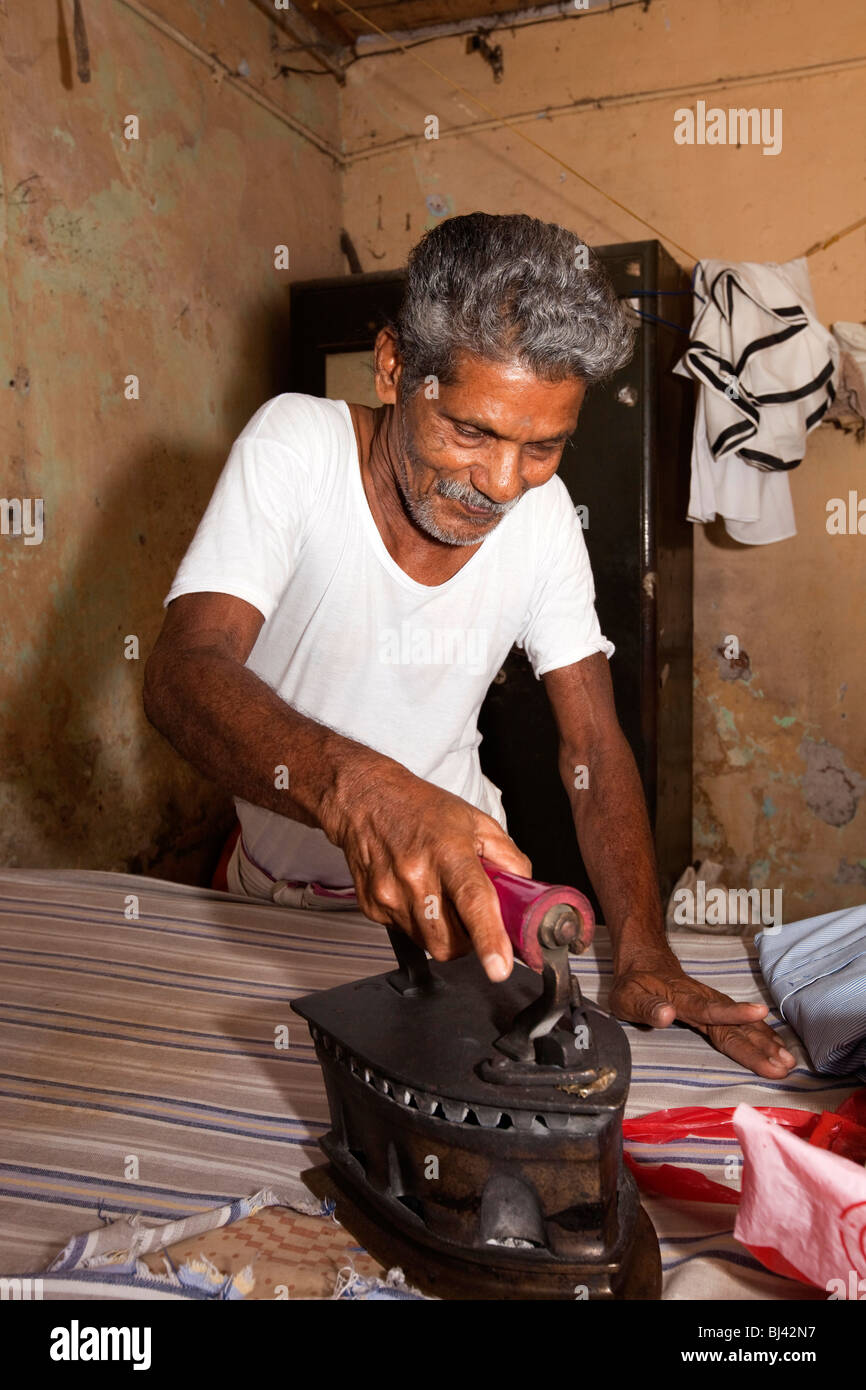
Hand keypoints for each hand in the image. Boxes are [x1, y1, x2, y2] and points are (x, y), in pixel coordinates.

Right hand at [326, 758, 531, 981]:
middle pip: (450, 941)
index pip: (472, 901)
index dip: (488, 938)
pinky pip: (406, 934)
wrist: (367, 800)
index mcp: (448, 852)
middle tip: (466, 912)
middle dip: (468, 940)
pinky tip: (414, 893)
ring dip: (443, 932)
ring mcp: (390, 894)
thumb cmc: (421, 809)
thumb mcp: (476, 821)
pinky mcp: (373, 907)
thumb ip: (508, 857)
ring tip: (438, 896)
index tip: (499, 968)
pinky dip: (418, 923)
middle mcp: (415, 875)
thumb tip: (524, 892)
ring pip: (429, 943)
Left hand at [609, 948, 795, 1078]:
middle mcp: (704, 1001)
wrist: (645, 960)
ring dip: (766, 1041)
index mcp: (682, 999)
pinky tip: (777, 1045)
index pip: (710, 1009)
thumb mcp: (627, 996)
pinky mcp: (717, 1008)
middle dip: (760, 1045)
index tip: (758, 1013)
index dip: (733, 1013)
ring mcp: (713, 1004)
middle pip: (734, 1025)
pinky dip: (761, 1034)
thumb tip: (665, 1015)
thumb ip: (646, 1007)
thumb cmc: (634, 984)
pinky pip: (742, 1022)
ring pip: (743, 1024)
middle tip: (783, 1065)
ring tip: (788, 1060)